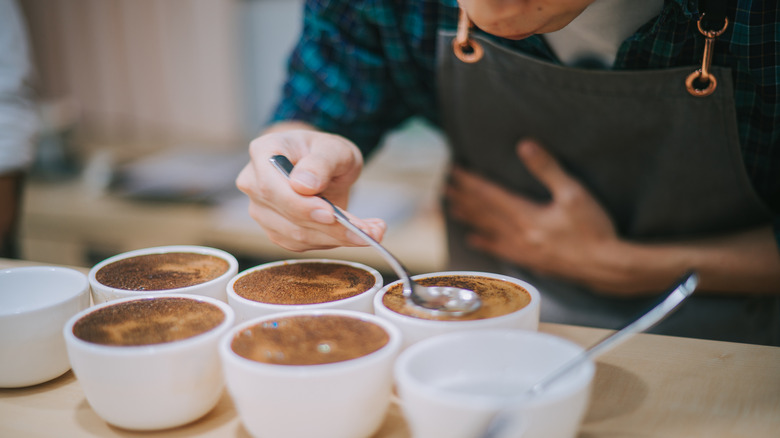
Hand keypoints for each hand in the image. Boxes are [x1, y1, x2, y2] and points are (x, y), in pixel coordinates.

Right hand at [236, 123, 385, 250]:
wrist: (320, 165)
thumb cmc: (323, 151)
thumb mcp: (333, 147)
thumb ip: (321, 162)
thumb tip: (303, 186)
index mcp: (263, 152)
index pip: (272, 187)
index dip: (300, 205)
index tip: (330, 214)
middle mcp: (254, 183)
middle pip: (287, 216)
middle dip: (331, 228)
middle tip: (370, 230)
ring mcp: (262, 210)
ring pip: (297, 236)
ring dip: (337, 238)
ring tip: (372, 231)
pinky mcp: (276, 230)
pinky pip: (302, 244)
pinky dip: (332, 242)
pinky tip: (355, 234)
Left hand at [446, 139, 630, 293]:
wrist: (608, 268)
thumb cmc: (594, 230)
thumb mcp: (574, 193)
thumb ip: (547, 169)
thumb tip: (525, 146)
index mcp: (527, 216)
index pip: (490, 195)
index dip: (470, 182)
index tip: (454, 173)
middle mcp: (519, 234)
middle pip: (483, 213)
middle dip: (463, 199)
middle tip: (445, 189)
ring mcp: (523, 250)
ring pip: (488, 231)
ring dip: (469, 219)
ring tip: (451, 210)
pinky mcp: (531, 261)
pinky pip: (500, 249)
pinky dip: (485, 243)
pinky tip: (475, 240)